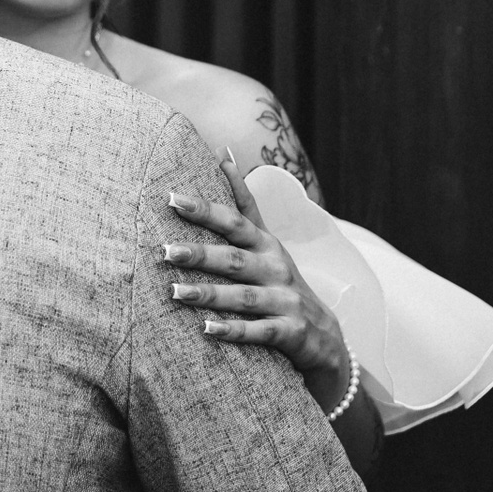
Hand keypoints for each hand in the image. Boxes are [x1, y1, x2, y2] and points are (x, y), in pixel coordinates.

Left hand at [162, 149, 350, 380]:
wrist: (325, 336)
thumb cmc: (282, 281)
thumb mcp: (267, 241)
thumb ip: (244, 203)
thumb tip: (223, 155)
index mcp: (266, 245)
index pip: (234, 222)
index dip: (206, 210)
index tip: (173, 199)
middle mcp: (276, 269)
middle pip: (235, 259)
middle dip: (201, 254)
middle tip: (167, 251)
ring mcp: (286, 300)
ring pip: (244, 296)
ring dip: (210, 294)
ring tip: (176, 292)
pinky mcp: (291, 332)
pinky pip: (259, 332)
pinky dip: (235, 331)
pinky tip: (207, 329)